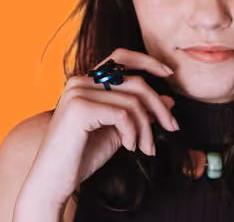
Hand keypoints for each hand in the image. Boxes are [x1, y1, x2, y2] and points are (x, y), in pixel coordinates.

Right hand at [17, 48, 178, 209]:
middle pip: (135, 82)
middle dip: (159, 106)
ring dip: (147, 128)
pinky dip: (134, 132)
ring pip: (133, 101)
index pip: (121, 57)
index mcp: (87, 81)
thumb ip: (140, 111)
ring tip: (148, 148)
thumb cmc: (84, 155)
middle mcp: (80, 81)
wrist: (53, 183)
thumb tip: (169, 99)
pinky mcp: (80, 108)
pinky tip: (131, 148)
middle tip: (173, 127)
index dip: (147, 61)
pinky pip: (123, 114)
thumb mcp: (120, 129)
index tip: (169, 73)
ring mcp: (78, 92)